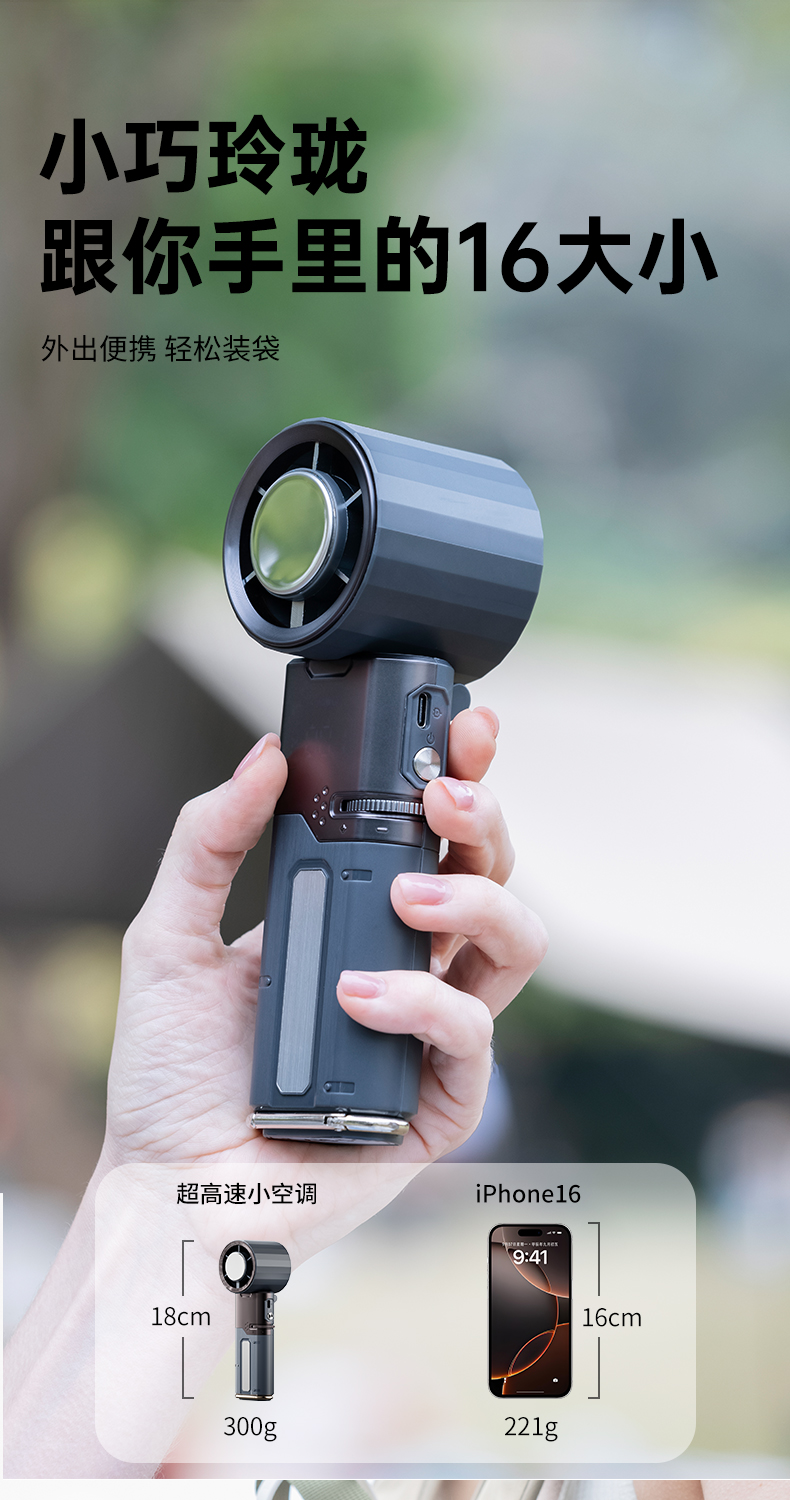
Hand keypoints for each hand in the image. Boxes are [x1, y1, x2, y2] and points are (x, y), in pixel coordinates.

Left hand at [102, 705, 546, 1171]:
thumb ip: (208, 842)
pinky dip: (425, 1004)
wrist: (163, 1186)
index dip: (463, 778)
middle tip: (444, 795)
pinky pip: (470, 1036)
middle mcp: (407, 967)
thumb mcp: (169, 936)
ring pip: (516, 946)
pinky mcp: (437, 1105)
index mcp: (358, 919)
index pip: (430, 836)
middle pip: (493, 874)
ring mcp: (429, 1035)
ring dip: (477, 898)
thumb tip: (264, 757)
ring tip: (408, 895)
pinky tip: (361, 997)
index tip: (463, 729)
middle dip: (486, 818)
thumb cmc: (170, 1075)